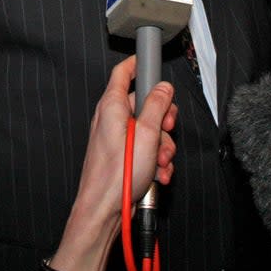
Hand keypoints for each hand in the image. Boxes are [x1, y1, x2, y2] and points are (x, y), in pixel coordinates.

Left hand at [43, 56, 177, 270]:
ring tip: (160, 162)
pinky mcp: (123, 156)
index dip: (138, 63)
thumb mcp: (147, 134)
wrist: (104, 210)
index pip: (123, 72)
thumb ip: (157, 106)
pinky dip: (155, 160)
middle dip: (163, 121)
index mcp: (112, 106)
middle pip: (145, 104)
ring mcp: (117, 138)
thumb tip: (163, 88)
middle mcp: (112, 119)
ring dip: (162, 146)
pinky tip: (157, 173)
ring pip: (150, 130)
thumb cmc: (117, 176)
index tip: (151, 60)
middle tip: (166, 132)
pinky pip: (146, 149)